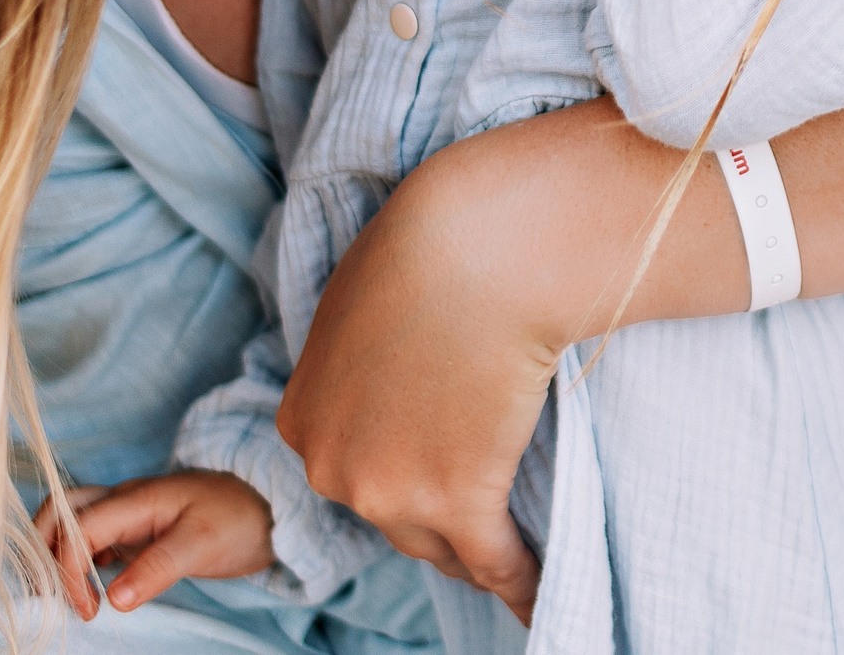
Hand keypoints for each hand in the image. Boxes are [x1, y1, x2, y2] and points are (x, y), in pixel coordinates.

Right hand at [33, 470, 275, 618]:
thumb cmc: (237, 517)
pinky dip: (74, 559)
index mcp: (135, 498)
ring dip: (55, 554)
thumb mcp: (202, 544)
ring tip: (65, 597)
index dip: (69, 569)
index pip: (78, 528)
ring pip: (68, 522)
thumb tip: (113, 600)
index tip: (90, 609)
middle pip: (58, 512)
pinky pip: (88, 536)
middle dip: (44, 553)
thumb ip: (157, 568)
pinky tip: (88, 587)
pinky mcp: (132, 529)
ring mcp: (125, 513)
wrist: (266, 503)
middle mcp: (122, 501)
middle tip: (58, 600)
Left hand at [271, 95, 843, 625]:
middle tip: (479, 524)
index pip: (349, 470)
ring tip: (512, 562)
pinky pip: (495, 562)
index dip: (397, 473)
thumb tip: (393, 375)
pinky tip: (542, 597)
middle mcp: (330, 464)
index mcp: (301, 415)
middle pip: (391, 516)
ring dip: (478, 554)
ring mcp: (389, 491)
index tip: (434, 479)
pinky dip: (520, 584)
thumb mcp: (362, 299)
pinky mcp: (456, 501)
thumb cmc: (430, 245)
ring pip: (442, 546)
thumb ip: (361, 357)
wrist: (476, 247)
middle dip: (435, 517)